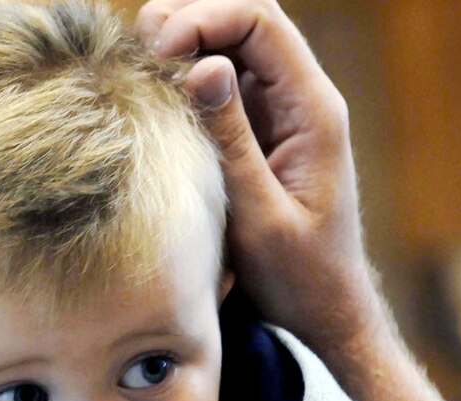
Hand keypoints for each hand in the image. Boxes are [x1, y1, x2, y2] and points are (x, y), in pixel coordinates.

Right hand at [136, 0, 382, 352]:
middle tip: (139, 56)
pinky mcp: (255, 134)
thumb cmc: (299, 277)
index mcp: (313, 110)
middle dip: (188, 20)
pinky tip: (151, 102)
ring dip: (181, 48)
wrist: (323, 312)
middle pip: (243, 21)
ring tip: (138, 73)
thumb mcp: (260, 216)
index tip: (159, 51)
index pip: (260, 21)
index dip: (204, 18)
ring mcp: (276, 114)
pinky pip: (218, 86)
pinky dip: (182, 82)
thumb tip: (203, 67)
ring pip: (226, 48)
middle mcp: (298, 99)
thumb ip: (233, 142)